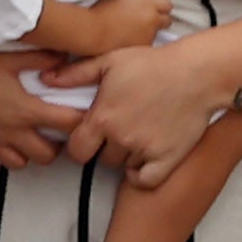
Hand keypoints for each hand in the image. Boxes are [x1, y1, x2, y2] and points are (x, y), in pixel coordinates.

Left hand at [64, 29, 241, 183]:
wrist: (196, 73)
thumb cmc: (152, 63)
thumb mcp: (109, 61)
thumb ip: (75, 74)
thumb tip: (45, 79)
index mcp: (103, 118)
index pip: (76, 151)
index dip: (79, 146)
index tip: (88, 137)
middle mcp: (121, 138)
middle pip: (101, 160)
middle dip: (105, 148)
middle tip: (117, 132)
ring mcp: (145, 150)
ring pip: (124, 166)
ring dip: (127, 156)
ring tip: (137, 135)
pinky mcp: (168, 158)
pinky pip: (146, 180)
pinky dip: (142, 174)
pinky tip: (144, 159)